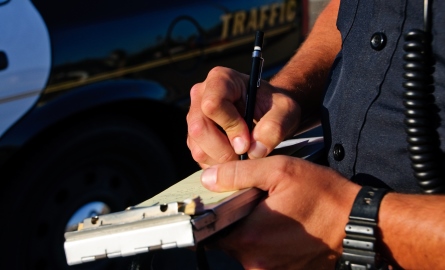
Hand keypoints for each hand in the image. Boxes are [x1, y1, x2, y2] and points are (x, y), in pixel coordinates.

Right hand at [186, 67, 300, 167]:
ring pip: (198, 148)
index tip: (248, 141)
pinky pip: (200, 158)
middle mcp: (201, 95)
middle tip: (246, 155)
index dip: (230, 126)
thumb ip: (275, 127)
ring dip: (222, 161)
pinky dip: (219, 166)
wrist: (269, 114)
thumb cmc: (275, 107)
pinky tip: (236, 160)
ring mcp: (195, 117)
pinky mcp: (194, 138)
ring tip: (244, 157)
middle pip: (199, 128)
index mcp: (221, 79)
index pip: (213, 104)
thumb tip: (254, 150)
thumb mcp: (286, 111)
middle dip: (224, 150)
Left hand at [200, 156, 359, 268]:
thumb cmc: (324, 196)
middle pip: (228, 241)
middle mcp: (256, 262)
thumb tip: (208, 178)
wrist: (359, 224)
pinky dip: (269, 242)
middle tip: (256, 202)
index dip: (212, 214)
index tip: (222, 203)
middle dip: (237, 221)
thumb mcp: (280, 171)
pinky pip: (266, 257)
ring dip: (254, 232)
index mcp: (250, 238)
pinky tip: (286, 226)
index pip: (210, 231)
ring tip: (275, 213)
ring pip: (247, 249)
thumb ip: (238, 174)